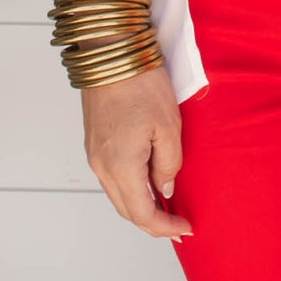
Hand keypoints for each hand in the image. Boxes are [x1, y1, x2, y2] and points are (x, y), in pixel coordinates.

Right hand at [82, 62, 192, 239]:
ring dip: (142, 206)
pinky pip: (112, 178)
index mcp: (121, 165)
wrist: (111, 52)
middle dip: (154, 223)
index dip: (165, 228)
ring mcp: (94, 155)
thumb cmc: (141, 83)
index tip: (186, 228)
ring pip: (118, 195)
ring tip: (168, 207)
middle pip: (127, 210)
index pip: (142, 214)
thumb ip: (169, 164)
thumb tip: (165, 188)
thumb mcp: (169, 126)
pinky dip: (131, 188)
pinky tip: (150, 183)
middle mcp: (102, 166)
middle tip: (179, 225)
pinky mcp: (94, 143)